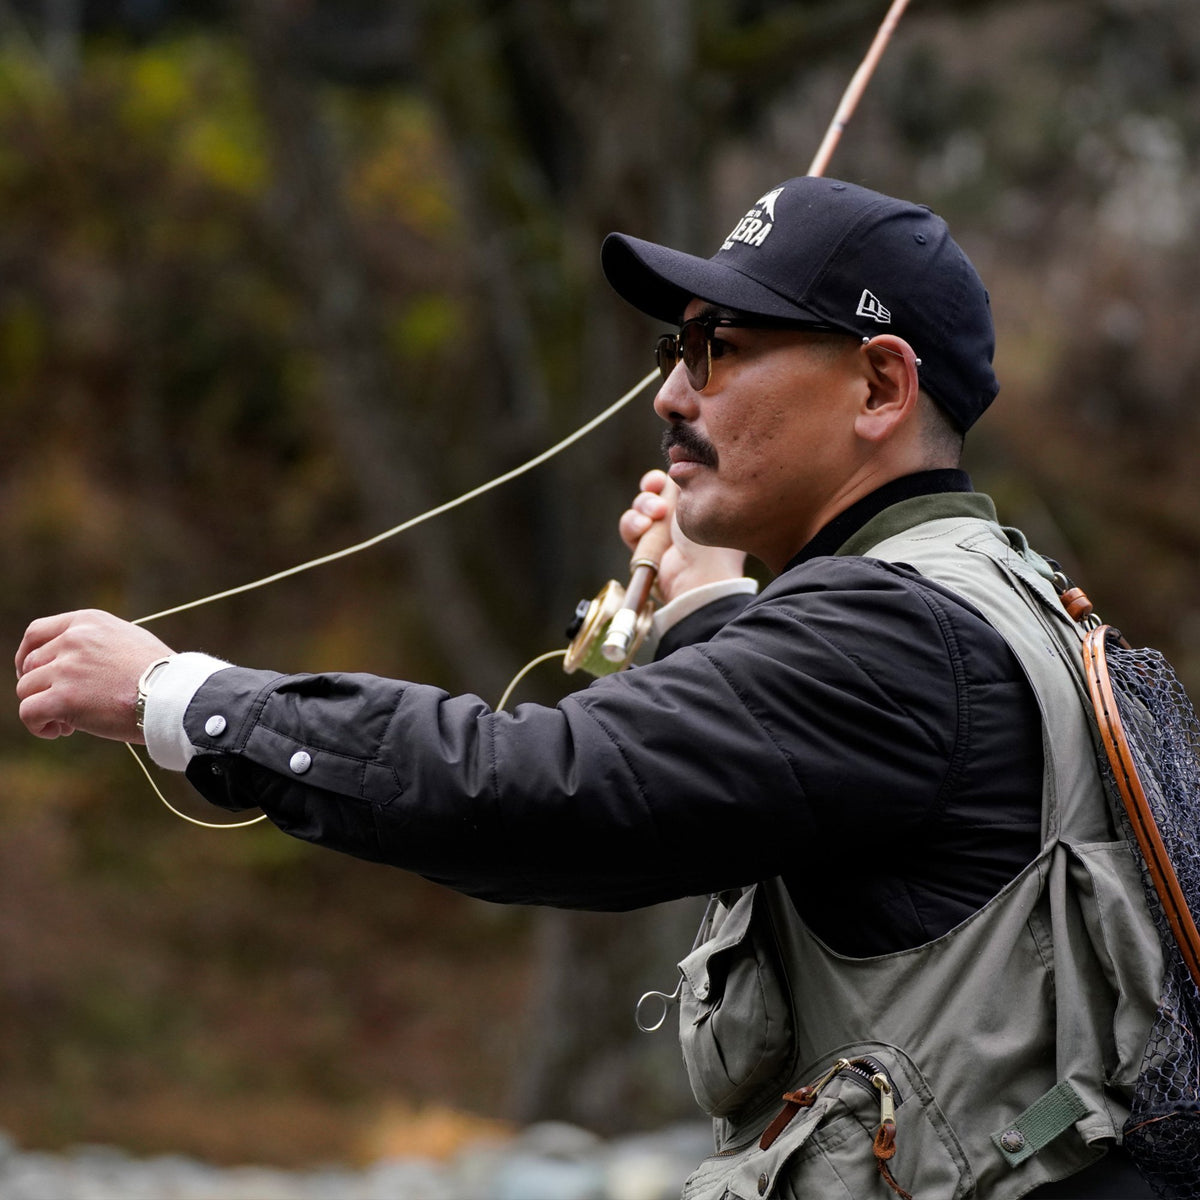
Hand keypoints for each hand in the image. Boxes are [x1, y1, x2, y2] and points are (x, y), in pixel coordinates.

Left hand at [15, 610, 173, 743]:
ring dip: (42, 707)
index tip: (32, 673)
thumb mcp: (128, 640)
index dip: (27, 655)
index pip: (37, 632)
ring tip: (67, 722)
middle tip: (64, 705)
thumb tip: (73, 660)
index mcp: (88, 622)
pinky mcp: (63, 698)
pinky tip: (59, 730)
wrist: (174, 696)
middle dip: (41, 687)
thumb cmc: (161, 675)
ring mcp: (66, 668)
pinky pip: (29, 712)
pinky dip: (38, 725)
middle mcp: (73, 640)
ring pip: (26, 690)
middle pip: (30, 666)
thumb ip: (96, 643)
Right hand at [618, 470, 746, 603]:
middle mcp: (681, 517)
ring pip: (640, 506)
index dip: (670, 473)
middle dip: (652, 486)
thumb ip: (687, 477)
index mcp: (701, 504)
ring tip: (655, 515)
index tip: (670, 471)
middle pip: (656, 489)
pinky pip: (629, 527)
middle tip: (656, 488)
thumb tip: (675, 461)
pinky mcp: (644, 548)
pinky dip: (632, 524)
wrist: (696, 577)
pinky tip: (644, 528)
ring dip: (643, 505)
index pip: (679, 480)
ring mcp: (662, 533)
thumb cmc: (709, 539)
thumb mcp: (702, 499)